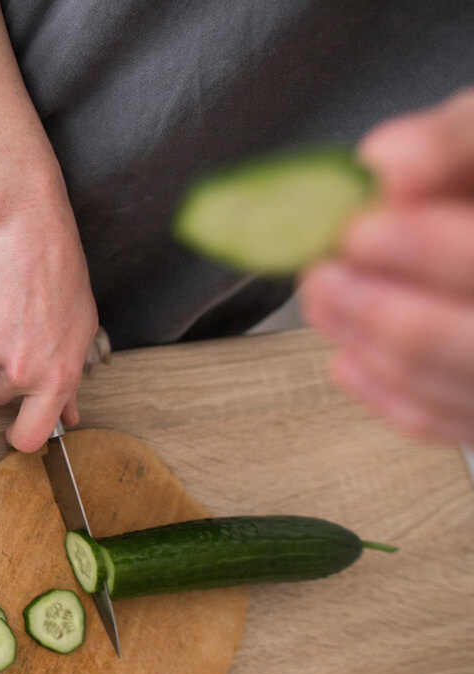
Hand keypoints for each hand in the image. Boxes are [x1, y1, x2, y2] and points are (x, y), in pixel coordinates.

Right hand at [0, 191, 99, 452]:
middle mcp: (21, 371)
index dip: (22, 438)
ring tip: (16, 309)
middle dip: (3, 382)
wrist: (25, 232)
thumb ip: (70, 380)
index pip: (30, 436)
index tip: (19, 430)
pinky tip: (1, 295)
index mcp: (57, 376)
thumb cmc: (62, 275)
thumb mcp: (80, 331)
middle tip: (20, 344)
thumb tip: (69, 414)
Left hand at [301, 88, 473, 443]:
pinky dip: (390, 394)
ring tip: (321, 301)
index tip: (360, 230)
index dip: (435, 251)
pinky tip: (347, 356)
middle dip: (393, 315)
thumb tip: (386, 162)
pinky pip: (449, 422)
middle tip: (323, 277)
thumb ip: (449, 144)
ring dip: (379, 349)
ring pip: (465, 387)